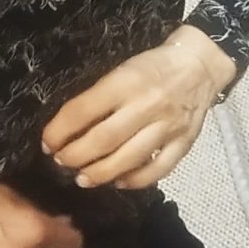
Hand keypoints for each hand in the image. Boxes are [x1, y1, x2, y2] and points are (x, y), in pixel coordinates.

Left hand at [42, 25, 237, 190]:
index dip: (59, 131)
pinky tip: (119, 182)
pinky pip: (158, 169)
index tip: (48, 142)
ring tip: (83, 178)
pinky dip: (136, 181)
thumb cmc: (154, 66)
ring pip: (129, 159)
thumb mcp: (122, 69)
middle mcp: (146, 105)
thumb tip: (69, 127)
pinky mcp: (184, 143)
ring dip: (100, 173)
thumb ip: (100, 96)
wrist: (200, 65)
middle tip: (62, 162)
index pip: (83, 111)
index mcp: (126, 82)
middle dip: (75, 156)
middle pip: (103, 140)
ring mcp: (168, 127)